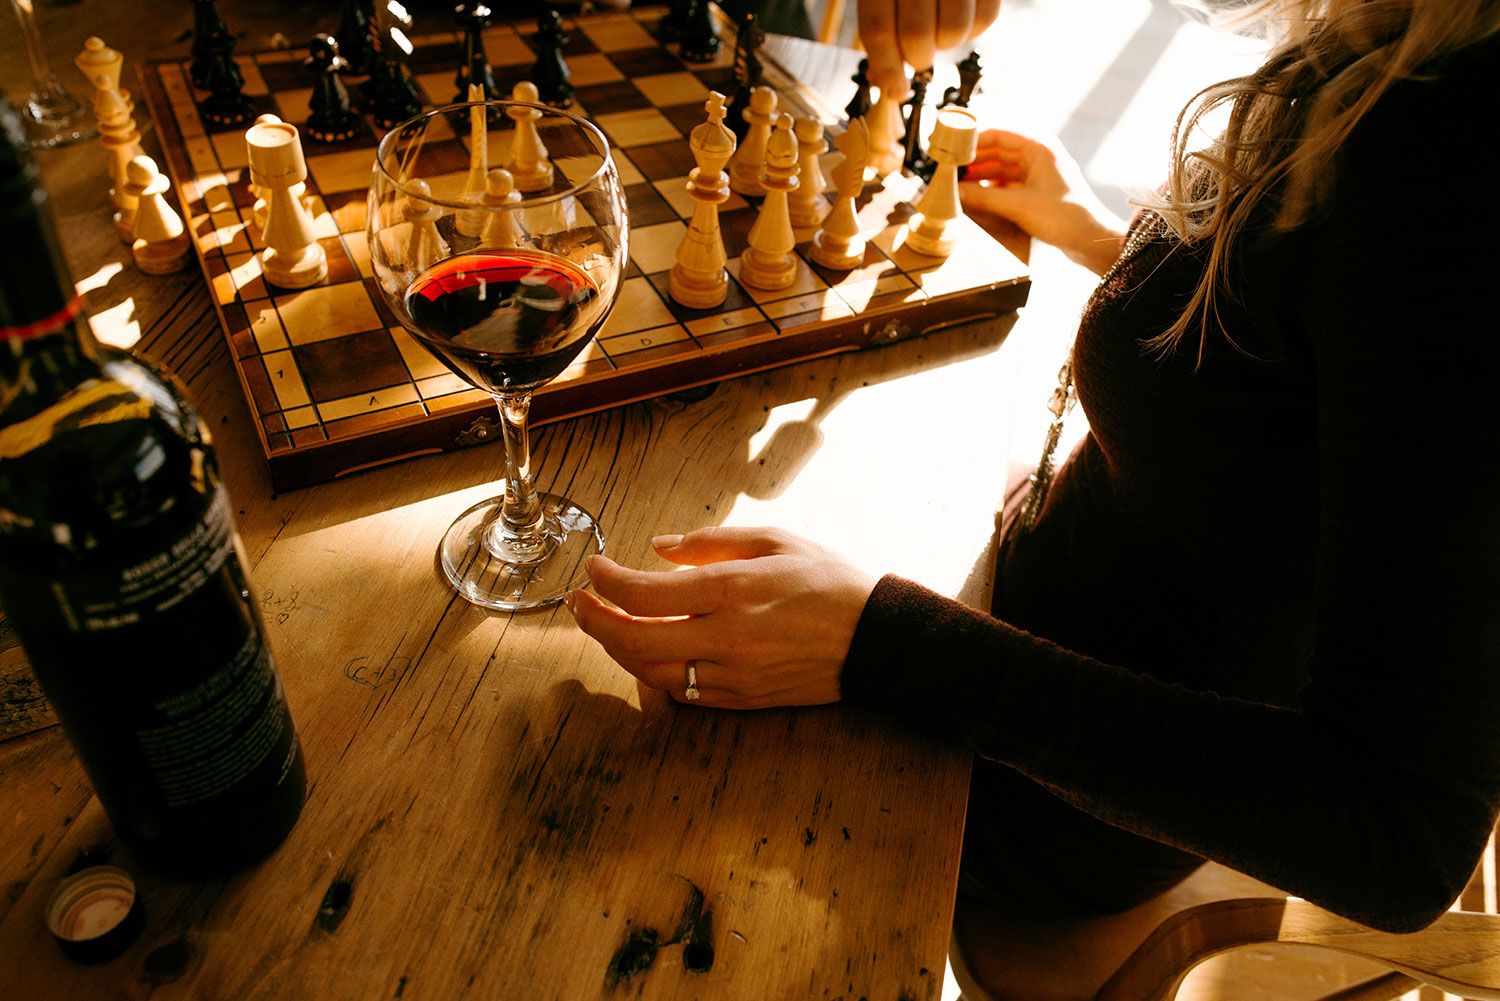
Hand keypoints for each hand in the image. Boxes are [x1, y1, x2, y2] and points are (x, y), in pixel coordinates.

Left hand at [565, 526, 879, 709]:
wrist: (876, 639)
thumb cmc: (829, 582)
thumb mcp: (776, 540)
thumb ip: (711, 541)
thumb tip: (659, 547)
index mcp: (733, 589)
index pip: (643, 592)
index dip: (606, 581)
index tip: (595, 568)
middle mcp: (726, 636)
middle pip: (632, 638)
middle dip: (593, 619)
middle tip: (578, 601)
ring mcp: (732, 674)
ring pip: (650, 671)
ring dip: (617, 649)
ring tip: (604, 625)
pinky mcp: (741, 699)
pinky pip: (680, 691)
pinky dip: (652, 672)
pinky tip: (644, 652)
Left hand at [858, 0, 1001, 94]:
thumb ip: (883, 34)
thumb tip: (889, 85)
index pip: (879, 30)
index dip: (887, 68)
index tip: (896, 91)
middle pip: (916, 36)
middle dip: (918, 58)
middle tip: (920, 52)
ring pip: (953, 32)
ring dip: (946, 43)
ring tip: (941, 27)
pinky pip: (985, 20)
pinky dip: (974, 30)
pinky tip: (963, 16)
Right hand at [959, 129, 1126, 273]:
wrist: (1090, 240)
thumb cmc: (1064, 216)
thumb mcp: (1017, 205)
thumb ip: (983, 197)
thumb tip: (955, 192)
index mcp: (1039, 148)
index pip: (1000, 133)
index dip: (974, 140)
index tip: (954, 148)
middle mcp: (1040, 156)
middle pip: (999, 151)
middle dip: (975, 160)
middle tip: (951, 169)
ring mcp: (1040, 173)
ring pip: (1003, 168)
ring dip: (983, 175)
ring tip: (959, 184)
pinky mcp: (1039, 191)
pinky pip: (1010, 183)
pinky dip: (993, 188)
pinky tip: (978, 195)